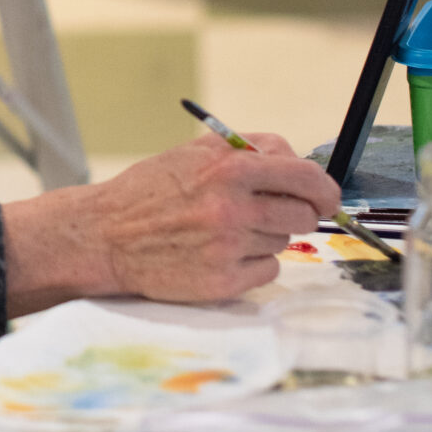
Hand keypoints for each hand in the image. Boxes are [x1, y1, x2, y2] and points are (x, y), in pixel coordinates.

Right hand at [2, 133, 334, 312]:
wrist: (105, 235)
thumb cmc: (150, 191)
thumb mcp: (194, 153)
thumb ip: (247, 150)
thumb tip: (298, 162)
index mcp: (229, 168)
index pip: (307, 177)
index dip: (324, 188)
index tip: (326, 197)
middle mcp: (233, 206)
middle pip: (304, 214)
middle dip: (295, 212)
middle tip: (268, 212)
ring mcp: (229, 246)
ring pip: (284, 242)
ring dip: (265, 236)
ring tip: (225, 230)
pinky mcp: (223, 280)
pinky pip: (268, 271)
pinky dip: (252, 264)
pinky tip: (221, 254)